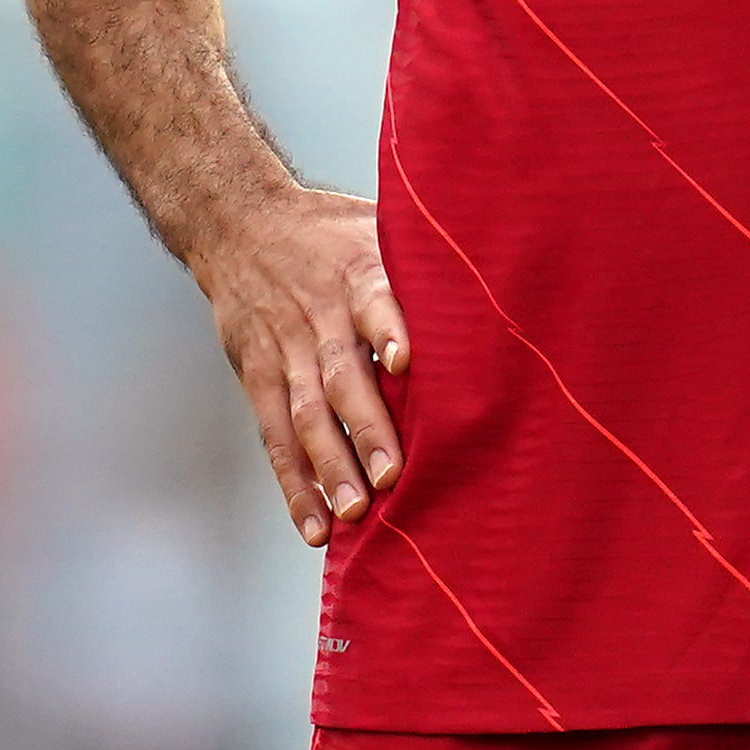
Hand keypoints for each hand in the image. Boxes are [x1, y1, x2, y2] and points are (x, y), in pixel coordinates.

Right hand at [190, 183, 410, 546]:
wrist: (238, 224)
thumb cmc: (329, 232)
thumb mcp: (377, 224)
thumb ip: (425, 260)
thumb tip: (511, 279)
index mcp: (357, 275)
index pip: (373, 301)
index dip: (389, 329)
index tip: (405, 361)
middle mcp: (320, 318)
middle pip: (341, 375)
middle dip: (365, 427)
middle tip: (391, 474)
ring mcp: (285, 353)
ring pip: (307, 416)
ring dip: (331, 466)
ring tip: (356, 511)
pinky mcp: (259, 379)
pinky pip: (276, 437)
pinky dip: (295, 484)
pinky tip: (316, 525)